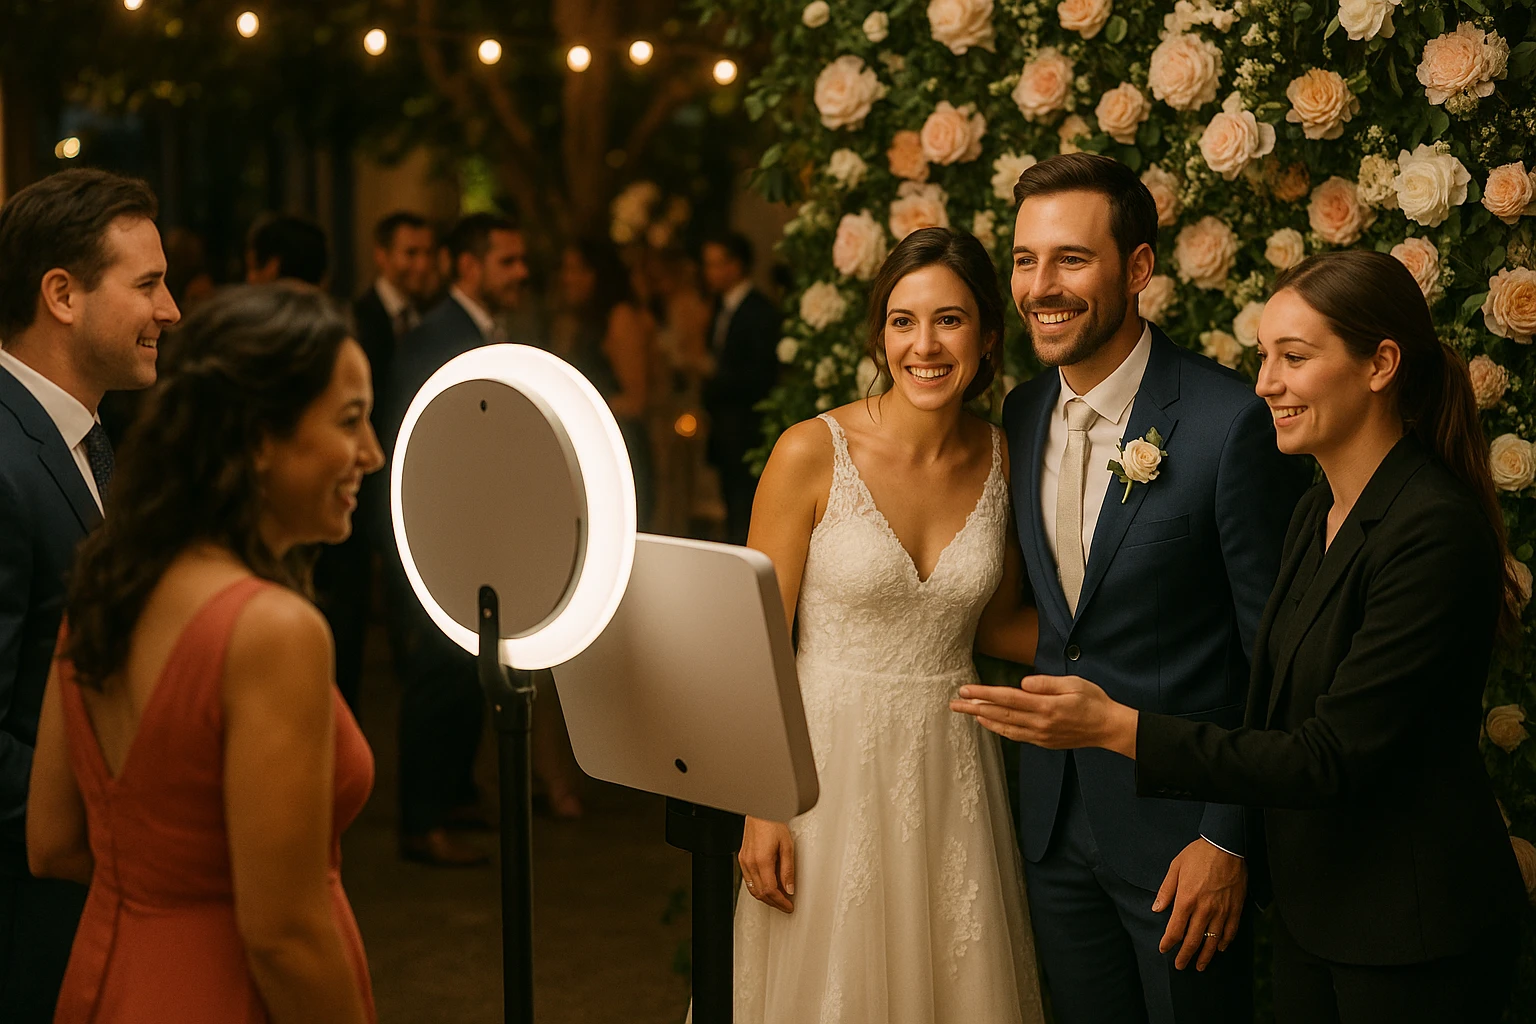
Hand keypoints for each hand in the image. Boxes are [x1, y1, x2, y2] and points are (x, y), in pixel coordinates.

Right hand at [738, 816, 794, 913]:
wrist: (760, 810)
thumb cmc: (773, 823)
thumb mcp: (787, 846)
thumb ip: (788, 870)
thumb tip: (789, 888)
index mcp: (762, 861)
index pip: (771, 890)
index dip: (780, 902)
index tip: (788, 905)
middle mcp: (750, 863)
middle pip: (761, 893)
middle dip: (774, 902)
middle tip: (785, 905)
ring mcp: (744, 861)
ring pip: (753, 889)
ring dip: (765, 897)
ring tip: (778, 898)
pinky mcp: (742, 858)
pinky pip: (748, 880)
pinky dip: (758, 888)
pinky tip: (767, 886)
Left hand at [949, 675, 1138, 757]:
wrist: (1109, 728)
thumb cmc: (1093, 701)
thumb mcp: (1074, 683)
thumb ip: (1047, 683)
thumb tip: (1023, 683)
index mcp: (1046, 706)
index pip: (1008, 698)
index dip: (984, 694)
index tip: (965, 690)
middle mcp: (1040, 723)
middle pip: (1000, 714)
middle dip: (975, 707)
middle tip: (954, 704)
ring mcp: (1040, 735)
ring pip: (1005, 728)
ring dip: (984, 719)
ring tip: (966, 712)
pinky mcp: (1043, 742)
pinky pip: (1016, 736)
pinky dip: (999, 729)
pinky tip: (989, 722)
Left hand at [1153, 839, 1246, 970]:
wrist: (1226, 846)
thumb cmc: (1198, 854)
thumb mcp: (1175, 867)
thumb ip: (1165, 891)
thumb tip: (1156, 908)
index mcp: (1186, 900)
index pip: (1175, 930)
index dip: (1168, 943)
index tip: (1164, 949)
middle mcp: (1204, 910)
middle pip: (1193, 940)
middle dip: (1185, 956)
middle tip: (1181, 966)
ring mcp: (1221, 911)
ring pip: (1213, 941)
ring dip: (1206, 956)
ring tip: (1200, 966)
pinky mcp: (1235, 908)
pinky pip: (1231, 931)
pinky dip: (1225, 943)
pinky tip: (1221, 949)